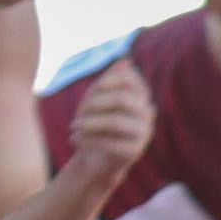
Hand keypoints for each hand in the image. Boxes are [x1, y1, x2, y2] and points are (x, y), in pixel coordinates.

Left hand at [54, 60, 155, 192]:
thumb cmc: (95, 124)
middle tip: (77, 114)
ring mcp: (143, 133)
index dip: (106, 82)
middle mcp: (147, 113)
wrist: (95, 159)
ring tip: (73, 127)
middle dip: (93, 105)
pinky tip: (74, 140)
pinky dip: (87, 140)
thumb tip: (125, 60)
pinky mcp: (133, 152)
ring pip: (115, 122)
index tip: (89, 92)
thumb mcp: (96, 100)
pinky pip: (109, 143)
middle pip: (121, 100)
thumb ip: (107, 81)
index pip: (130, 79)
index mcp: (140, 96)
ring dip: (88, 123)